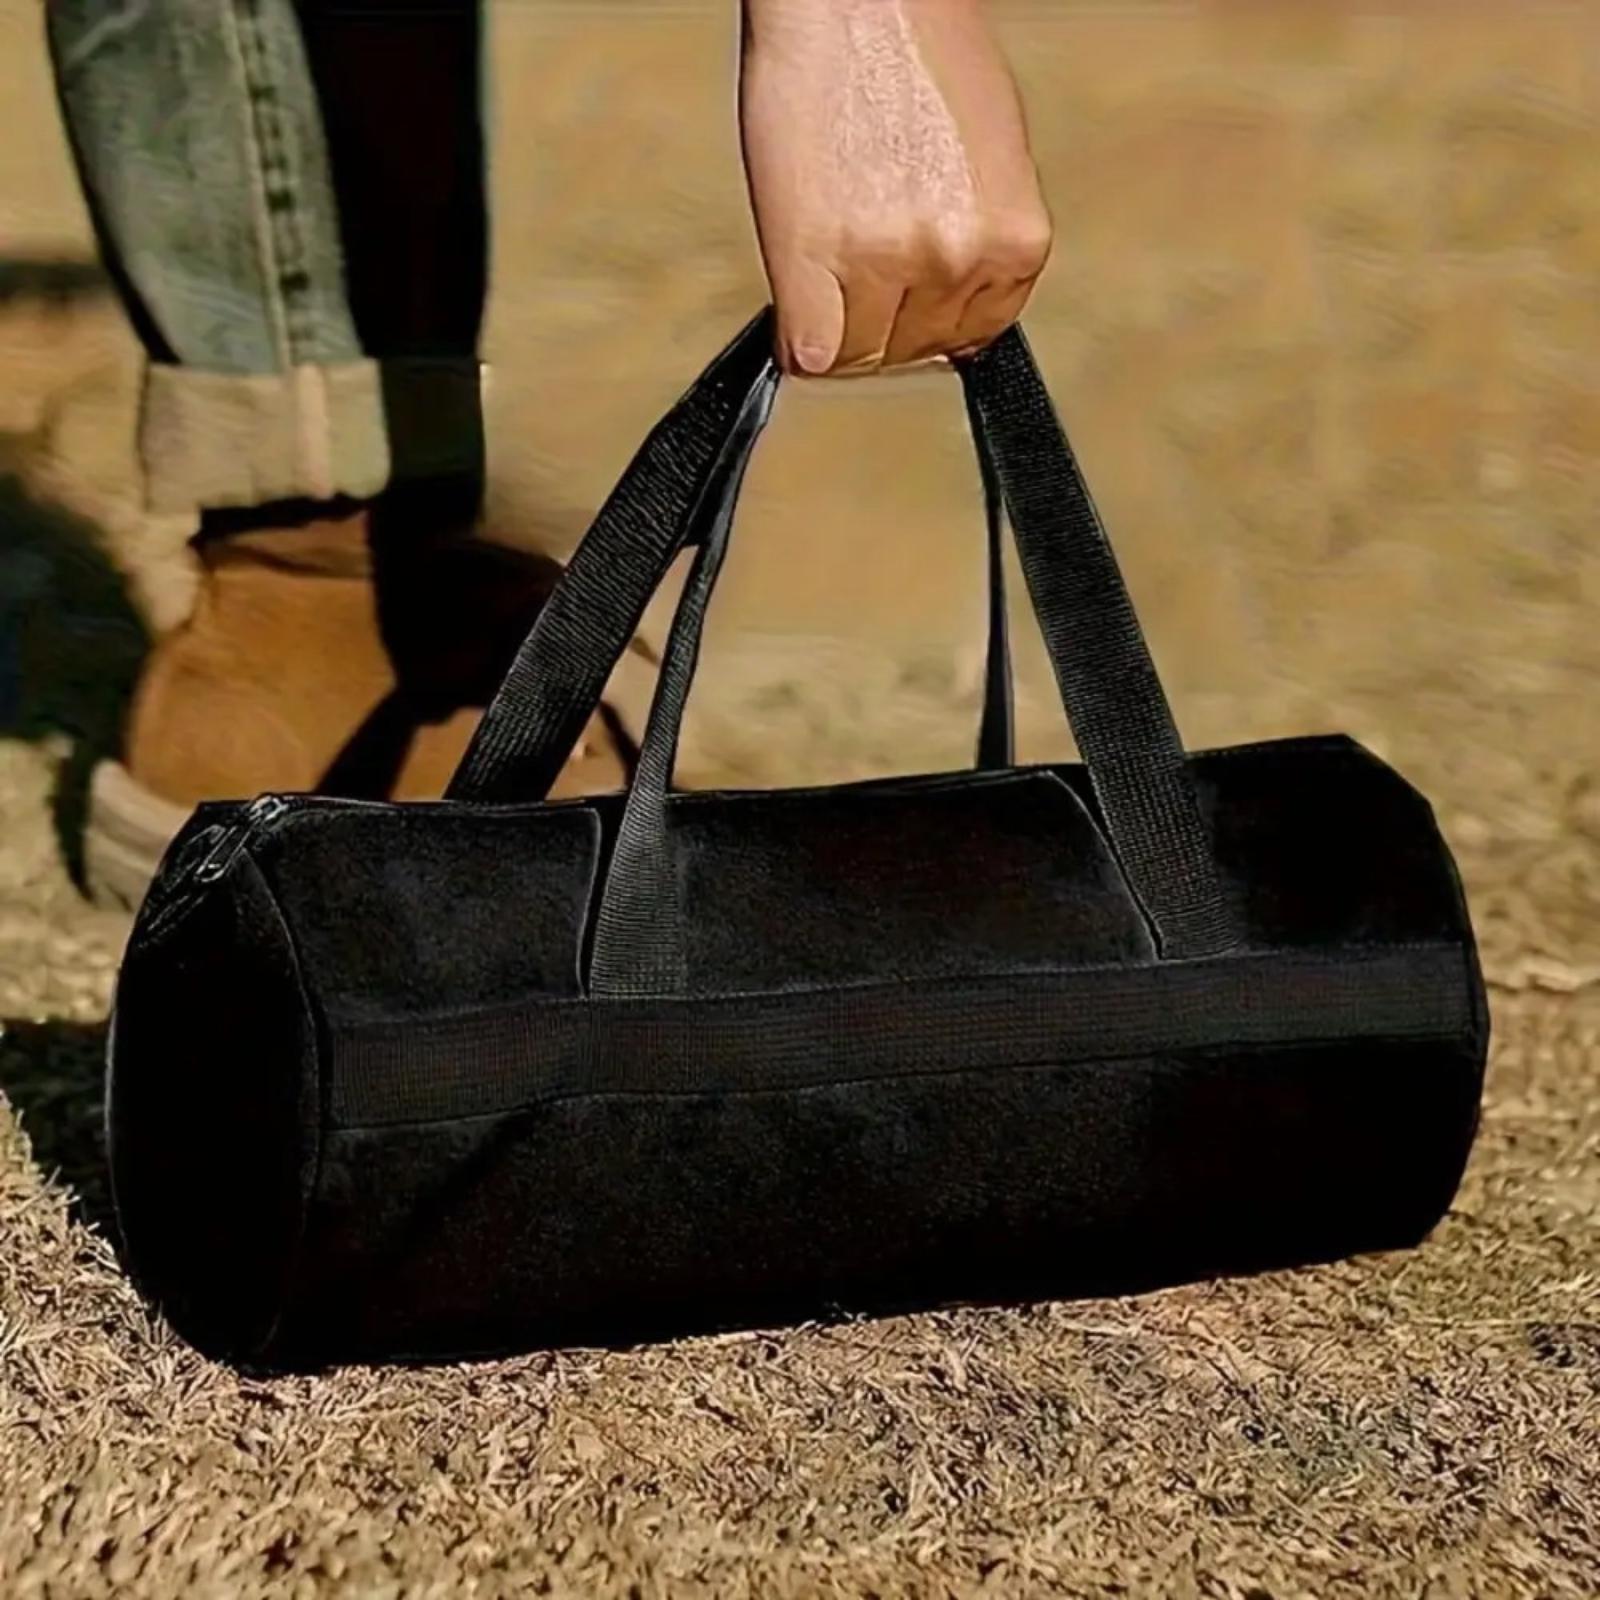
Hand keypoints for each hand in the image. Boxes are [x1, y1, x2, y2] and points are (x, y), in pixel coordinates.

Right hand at [739, 0, 1051, 375]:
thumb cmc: (914, 50)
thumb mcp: (988, 157)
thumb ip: (979, 239)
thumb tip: (944, 307)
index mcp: (1016, 241)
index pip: (965, 342)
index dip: (922, 322)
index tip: (896, 299)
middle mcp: (959, 258)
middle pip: (908, 352)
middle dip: (877, 320)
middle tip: (853, 261)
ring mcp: (890, 261)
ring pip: (856, 356)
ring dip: (834, 324)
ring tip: (829, 251)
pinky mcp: (817, 255)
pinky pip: (809, 354)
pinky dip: (798, 341)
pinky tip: (798, 296)